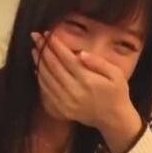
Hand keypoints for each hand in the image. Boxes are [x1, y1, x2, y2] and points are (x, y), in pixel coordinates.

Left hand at [31, 31, 142, 152]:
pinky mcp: (62, 109)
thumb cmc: (117, 93)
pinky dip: (40, 78)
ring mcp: (66, 101)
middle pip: (53, 67)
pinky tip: (38, 68)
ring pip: (47, 79)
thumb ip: (99, 62)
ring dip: (39, 62)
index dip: (56, 45)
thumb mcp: (116, 74)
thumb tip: (80, 53)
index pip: (66, 58)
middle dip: (43, 49)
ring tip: (34, 49)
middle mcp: (73, 91)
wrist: (114, 119)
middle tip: (36, 37)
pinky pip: (47, 92)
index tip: (48, 33)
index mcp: (87, 80)